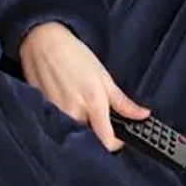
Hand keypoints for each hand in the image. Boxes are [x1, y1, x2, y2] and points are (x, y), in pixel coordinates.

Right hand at [19, 22, 149, 151]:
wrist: (43, 42)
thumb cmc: (74, 55)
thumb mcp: (104, 77)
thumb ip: (122, 102)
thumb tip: (143, 115)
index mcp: (94, 104)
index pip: (107, 141)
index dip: (116, 143)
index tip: (118, 136)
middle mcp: (74, 113)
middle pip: (90, 138)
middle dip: (97, 130)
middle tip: (97, 114)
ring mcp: (56, 114)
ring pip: (74, 131)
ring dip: (80, 124)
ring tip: (78, 102)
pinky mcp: (43, 111)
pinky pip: (59, 123)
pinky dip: (65, 117)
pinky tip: (65, 99)